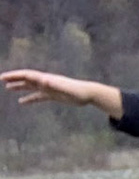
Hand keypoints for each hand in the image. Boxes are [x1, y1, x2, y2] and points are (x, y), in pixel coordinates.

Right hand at [1, 69, 121, 117]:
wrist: (88, 94)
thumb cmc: (78, 91)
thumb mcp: (65, 88)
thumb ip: (54, 84)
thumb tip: (43, 80)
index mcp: (46, 79)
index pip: (27, 75)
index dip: (15, 76)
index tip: (3, 77)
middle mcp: (46, 82)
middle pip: (26, 79)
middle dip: (14, 79)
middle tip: (2, 80)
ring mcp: (49, 89)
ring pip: (31, 87)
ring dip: (19, 87)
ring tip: (8, 89)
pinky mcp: (53, 96)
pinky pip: (38, 97)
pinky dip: (29, 99)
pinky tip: (22, 102)